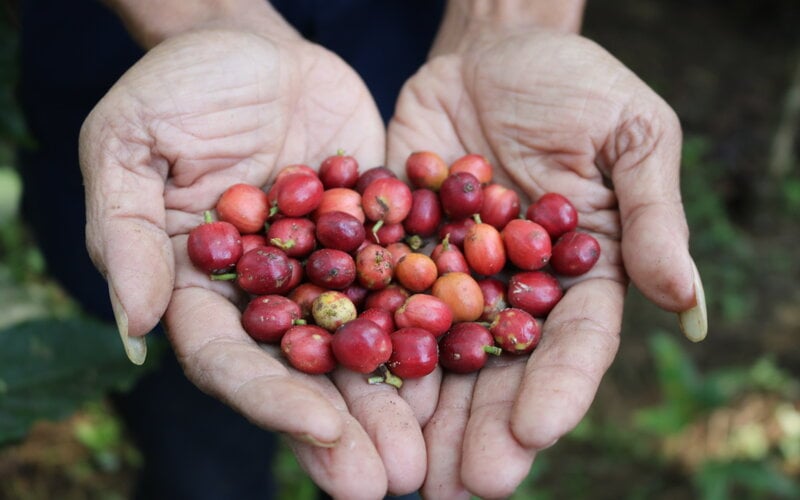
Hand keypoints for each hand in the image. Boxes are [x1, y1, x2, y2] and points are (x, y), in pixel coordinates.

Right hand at [79, 22, 424, 498]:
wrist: (257, 48)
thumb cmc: (178, 88)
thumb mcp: (130, 144)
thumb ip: (125, 232)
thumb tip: (133, 324)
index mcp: (205, 291)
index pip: (231, 361)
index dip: (271, 399)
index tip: (320, 427)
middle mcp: (271, 297)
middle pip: (305, 374)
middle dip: (346, 428)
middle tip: (389, 482)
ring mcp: (327, 272)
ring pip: (364, 343)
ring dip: (398, 398)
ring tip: (437, 450)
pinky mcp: (376, 238)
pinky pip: (408, 284)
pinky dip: (438, 323)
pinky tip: (476, 360)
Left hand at [387, 28, 705, 497]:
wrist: (492, 54)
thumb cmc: (576, 84)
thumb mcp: (631, 134)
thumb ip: (651, 217)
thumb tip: (684, 300)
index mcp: (579, 276)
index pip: (576, 345)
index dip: (558, 389)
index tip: (534, 432)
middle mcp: (513, 292)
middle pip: (500, 372)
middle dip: (481, 430)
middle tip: (458, 489)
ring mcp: (450, 277)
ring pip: (436, 357)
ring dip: (419, 415)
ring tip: (400, 471)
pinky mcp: (397, 251)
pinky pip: (378, 301)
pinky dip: (362, 345)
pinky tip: (343, 390)